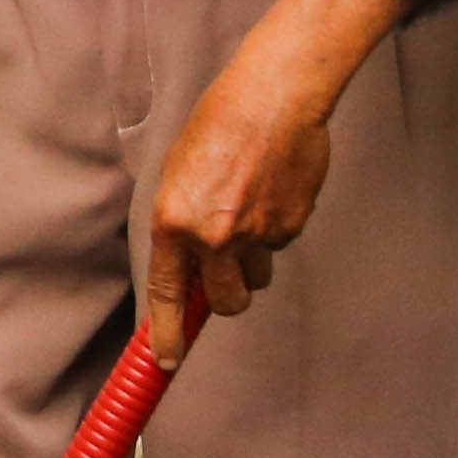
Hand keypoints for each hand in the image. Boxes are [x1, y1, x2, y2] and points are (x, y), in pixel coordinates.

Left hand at [139, 0, 411, 361]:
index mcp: (174, 221)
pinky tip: (273, 189)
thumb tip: (189, 273)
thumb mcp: (179, 175)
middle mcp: (214, 235)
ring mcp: (257, 234)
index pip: (167, 293)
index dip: (168, 333)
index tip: (166, 360)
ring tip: (250, 203)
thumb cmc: (219, 126)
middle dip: (229, 297)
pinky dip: (276, 227)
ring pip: (258, 274)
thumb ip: (181, 228)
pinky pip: (281, 245)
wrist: (274, 97)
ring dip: (254, 256)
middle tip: (228, 274)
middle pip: (227, 302)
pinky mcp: (292, 226)